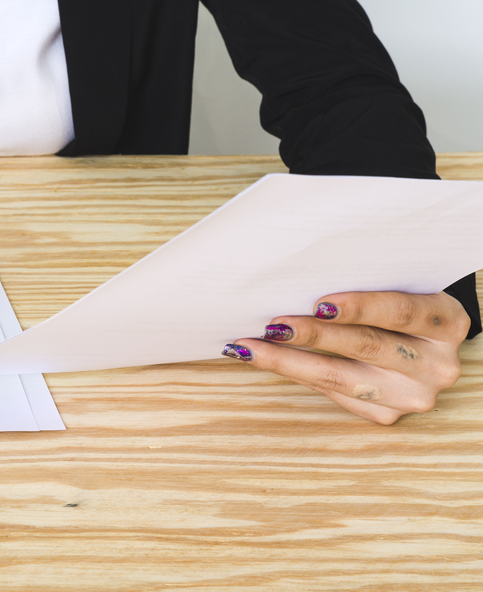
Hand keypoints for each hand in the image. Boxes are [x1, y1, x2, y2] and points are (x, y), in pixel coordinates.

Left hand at [222, 291, 470, 423]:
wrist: (427, 342)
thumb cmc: (403, 304)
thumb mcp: (400, 287)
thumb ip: (367, 286)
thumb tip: (298, 283)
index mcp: (447, 323)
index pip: (401, 312)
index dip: (359, 307)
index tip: (319, 303)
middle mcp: (436, 365)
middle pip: (366, 346)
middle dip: (313, 335)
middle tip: (271, 326)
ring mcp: (413, 395)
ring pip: (342, 378)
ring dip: (289, 362)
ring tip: (251, 348)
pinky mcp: (387, 414)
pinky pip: (335, 394)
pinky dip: (297, 375)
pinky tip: (268, 362)